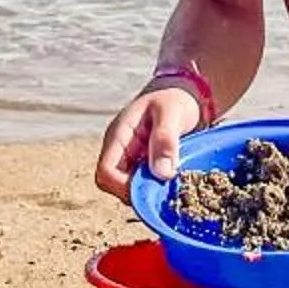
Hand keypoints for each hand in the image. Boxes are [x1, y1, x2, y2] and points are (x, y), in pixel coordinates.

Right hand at [95, 84, 204, 201]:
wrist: (183, 94)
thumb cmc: (173, 100)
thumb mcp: (171, 114)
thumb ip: (165, 140)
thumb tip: (162, 173)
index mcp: (118, 136)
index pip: (106, 172)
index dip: (124, 187)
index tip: (153, 188)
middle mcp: (119, 151)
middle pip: (115, 185)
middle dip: (140, 193)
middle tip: (168, 189)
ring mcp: (130, 159)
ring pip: (129, 189)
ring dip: (150, 192)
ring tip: (174, 184)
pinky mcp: (144, 166)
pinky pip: (144, 185)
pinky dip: (157, 188)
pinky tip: (175, 182)